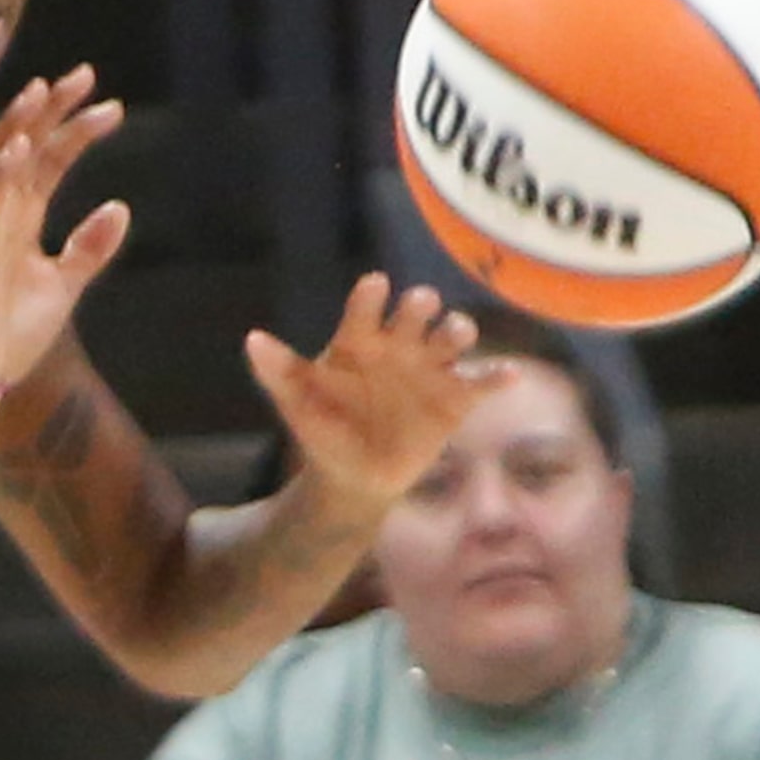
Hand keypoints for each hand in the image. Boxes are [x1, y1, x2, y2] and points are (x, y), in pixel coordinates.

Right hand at [0, 68, 129, 388]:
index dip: (74, 131)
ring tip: (40, 91)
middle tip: (82, 75)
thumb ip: (88, 248)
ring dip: (18, 128)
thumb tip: (119, 208)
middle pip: (23, 149)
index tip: (111, 106)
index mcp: (20, 220)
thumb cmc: (12, 332)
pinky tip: (17, 147)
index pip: (48, 162)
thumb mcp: (64, 285)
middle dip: (49, 112)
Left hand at [245, 272, 489, 511]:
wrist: (354, 474)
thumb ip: (278, 371)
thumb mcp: (296, 402)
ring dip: (458, 332)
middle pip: (416, 314)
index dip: (370, 296)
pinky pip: (482, 382)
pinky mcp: (456, 398)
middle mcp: (399, 344)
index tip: (375, 285)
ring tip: (456, 333)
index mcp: (359, 339)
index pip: (365, 309)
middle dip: (420, 306)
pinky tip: (507, 374)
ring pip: (452, 339)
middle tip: (420, 304)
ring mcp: (431, 368)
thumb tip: (252, 339)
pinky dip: (497, 377)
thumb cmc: (323, 427)